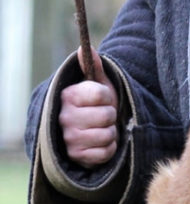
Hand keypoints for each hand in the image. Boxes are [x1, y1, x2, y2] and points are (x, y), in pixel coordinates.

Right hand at [58, 48, 118, 167]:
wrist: (87, 131)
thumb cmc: (94, 105)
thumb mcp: (96, 84)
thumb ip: (93, 66)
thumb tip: (85, 48)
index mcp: (68, 96)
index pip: (101, 94)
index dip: (108, 96)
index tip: (103, 98)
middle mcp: (64, 117)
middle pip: (106, 115)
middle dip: (111, 115)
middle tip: (104, 116)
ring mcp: (69, 138)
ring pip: (107, 134)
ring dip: (111, 132)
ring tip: (102, 128)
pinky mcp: (76, 156)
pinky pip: (106, 152)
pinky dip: (110, 148)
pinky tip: (101, 143)